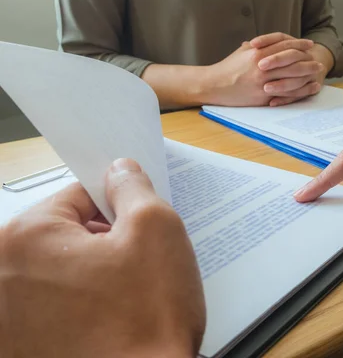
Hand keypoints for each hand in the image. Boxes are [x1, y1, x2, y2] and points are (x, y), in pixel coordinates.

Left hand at [0, 159, 204, 357]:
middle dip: (106, 245)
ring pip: (64, 274)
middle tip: (139, 271)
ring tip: (128, 305)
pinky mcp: (22, 347)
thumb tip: (120, 171)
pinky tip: (112, 326)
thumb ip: (134, 188)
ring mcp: (8, 319)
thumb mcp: (156, 231)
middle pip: (67, 236)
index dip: (118, 208)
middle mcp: (1, 277)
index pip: (79, 196)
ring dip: (97, 280)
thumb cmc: (147, 322)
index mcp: (26, 238)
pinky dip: (84, 310)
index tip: (137, 228)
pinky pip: (57, 309)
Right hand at [210, 35, 321, 106]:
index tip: (309, 44)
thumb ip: (258, 46)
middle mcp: (262, 65)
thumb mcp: (242, 51)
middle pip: (292, 59)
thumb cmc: (227, 68)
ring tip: (317, 72)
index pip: (284, 44)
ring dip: (307, 73)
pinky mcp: (263, 95)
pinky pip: (287, 92)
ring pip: (292, 75)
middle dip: (307, 59)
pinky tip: (308, 88)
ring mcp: (263, 81)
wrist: (214, 85)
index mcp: (257, 51)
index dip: (299, 44)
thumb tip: (272, 42)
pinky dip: (300, 90)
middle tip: (317, 60)